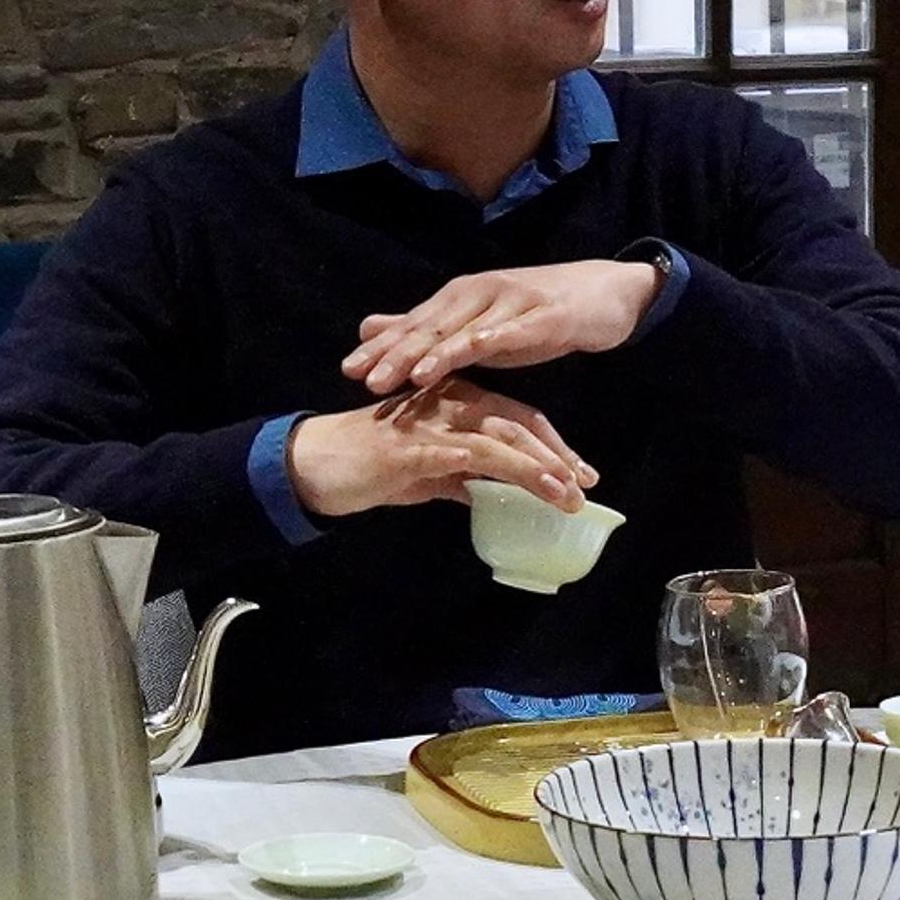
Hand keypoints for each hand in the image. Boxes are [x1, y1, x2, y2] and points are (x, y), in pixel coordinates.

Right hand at [288, 377, 598, 518]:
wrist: (315, 464)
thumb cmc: (372, 467)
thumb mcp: (427, 471)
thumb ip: (461, 476)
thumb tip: (490, 495)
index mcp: (456, 404)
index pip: (517, 420)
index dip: (553, 446)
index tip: (582, 476)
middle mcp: (447, 405)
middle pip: (516, 425)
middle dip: (556, 457)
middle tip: (585, 487)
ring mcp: (427, 424)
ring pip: (494, 439)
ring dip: (533, 467)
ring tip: (563, 494)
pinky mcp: (406, 447)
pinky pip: (450, 454)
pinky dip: (480, 465)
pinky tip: (507, 485)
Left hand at [341, 260, 660, 395]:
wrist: (603, 293)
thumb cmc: (535, 313)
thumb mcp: (476, 323)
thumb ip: (426, 328)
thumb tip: (370, 328)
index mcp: (460, 299)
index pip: (413, 324)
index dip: (382, 346)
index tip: (348, 368)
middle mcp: (479, 295)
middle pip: (431, 326)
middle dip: (395, 352)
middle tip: (363, 378)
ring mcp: (510, 303)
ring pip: (464, 330)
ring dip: (432, 352)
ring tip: (405, 376)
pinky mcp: (542, 316)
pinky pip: (509, 332)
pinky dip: (484, 342)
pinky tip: (468, 354)